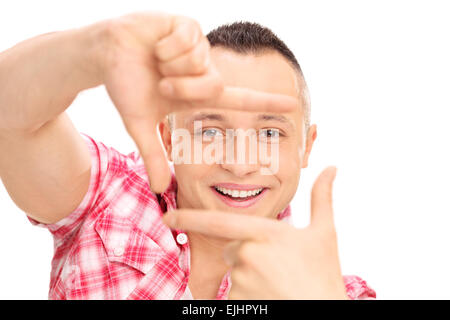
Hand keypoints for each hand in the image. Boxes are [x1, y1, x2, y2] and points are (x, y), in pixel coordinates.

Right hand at [98, 12, 297, 192]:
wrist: (106, 52)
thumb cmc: (126, 84)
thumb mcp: (141, 124)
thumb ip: (154, 155)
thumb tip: (160, 189)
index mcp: (197, 94)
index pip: (238, 101)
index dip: (265, 104)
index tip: (292, 106)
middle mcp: (204, 71)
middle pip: (213, 85)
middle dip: (181, 86)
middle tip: (159, 80)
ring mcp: (198, 48)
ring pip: (200, 61)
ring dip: (170, 64)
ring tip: (156, 58)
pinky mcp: (189, 25)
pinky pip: (188, 37)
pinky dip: (166, 43)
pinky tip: (156, 41)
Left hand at [163, 167, 348, 298]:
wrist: (325, 310)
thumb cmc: (324, 274)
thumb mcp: (325, 234)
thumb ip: (322, 198)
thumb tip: (332, 167)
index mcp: (264, 232)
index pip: (216, 223)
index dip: (188, 218)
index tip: (166, 216)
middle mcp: (247, 255)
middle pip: (233, 249)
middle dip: (248, 253)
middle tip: (278, 266)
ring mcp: (240, 281)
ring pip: (235, 272)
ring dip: (251, 275)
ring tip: (279, 283)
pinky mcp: (238, 302)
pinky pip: (234, 294)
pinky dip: (249, 294)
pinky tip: (271, 294)